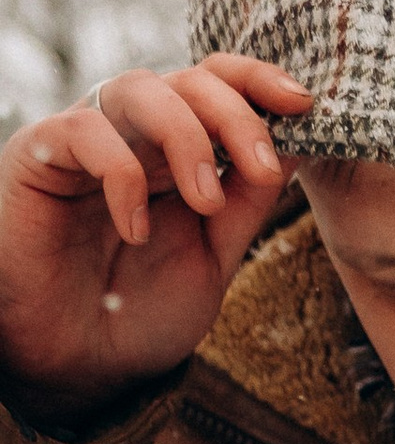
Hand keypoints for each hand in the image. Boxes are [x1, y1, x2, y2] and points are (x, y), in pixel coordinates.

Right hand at [0, 57, 307, 416]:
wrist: (78, 362)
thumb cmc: (140, 312)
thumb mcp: (213, 259)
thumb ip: (247, 205)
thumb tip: (299, 146)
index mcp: (178, 153)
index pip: (217, 88)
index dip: (257, 82)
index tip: (303, 103)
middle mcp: (135, 136)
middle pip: (187, 81)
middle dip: (235, 116)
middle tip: (261, 170)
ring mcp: (88, 141)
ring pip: (139, 88)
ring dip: (186, 138)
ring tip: (204, 203)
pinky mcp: (42, 154)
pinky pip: (85, 131)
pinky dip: (122, 174)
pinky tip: (136, 230)